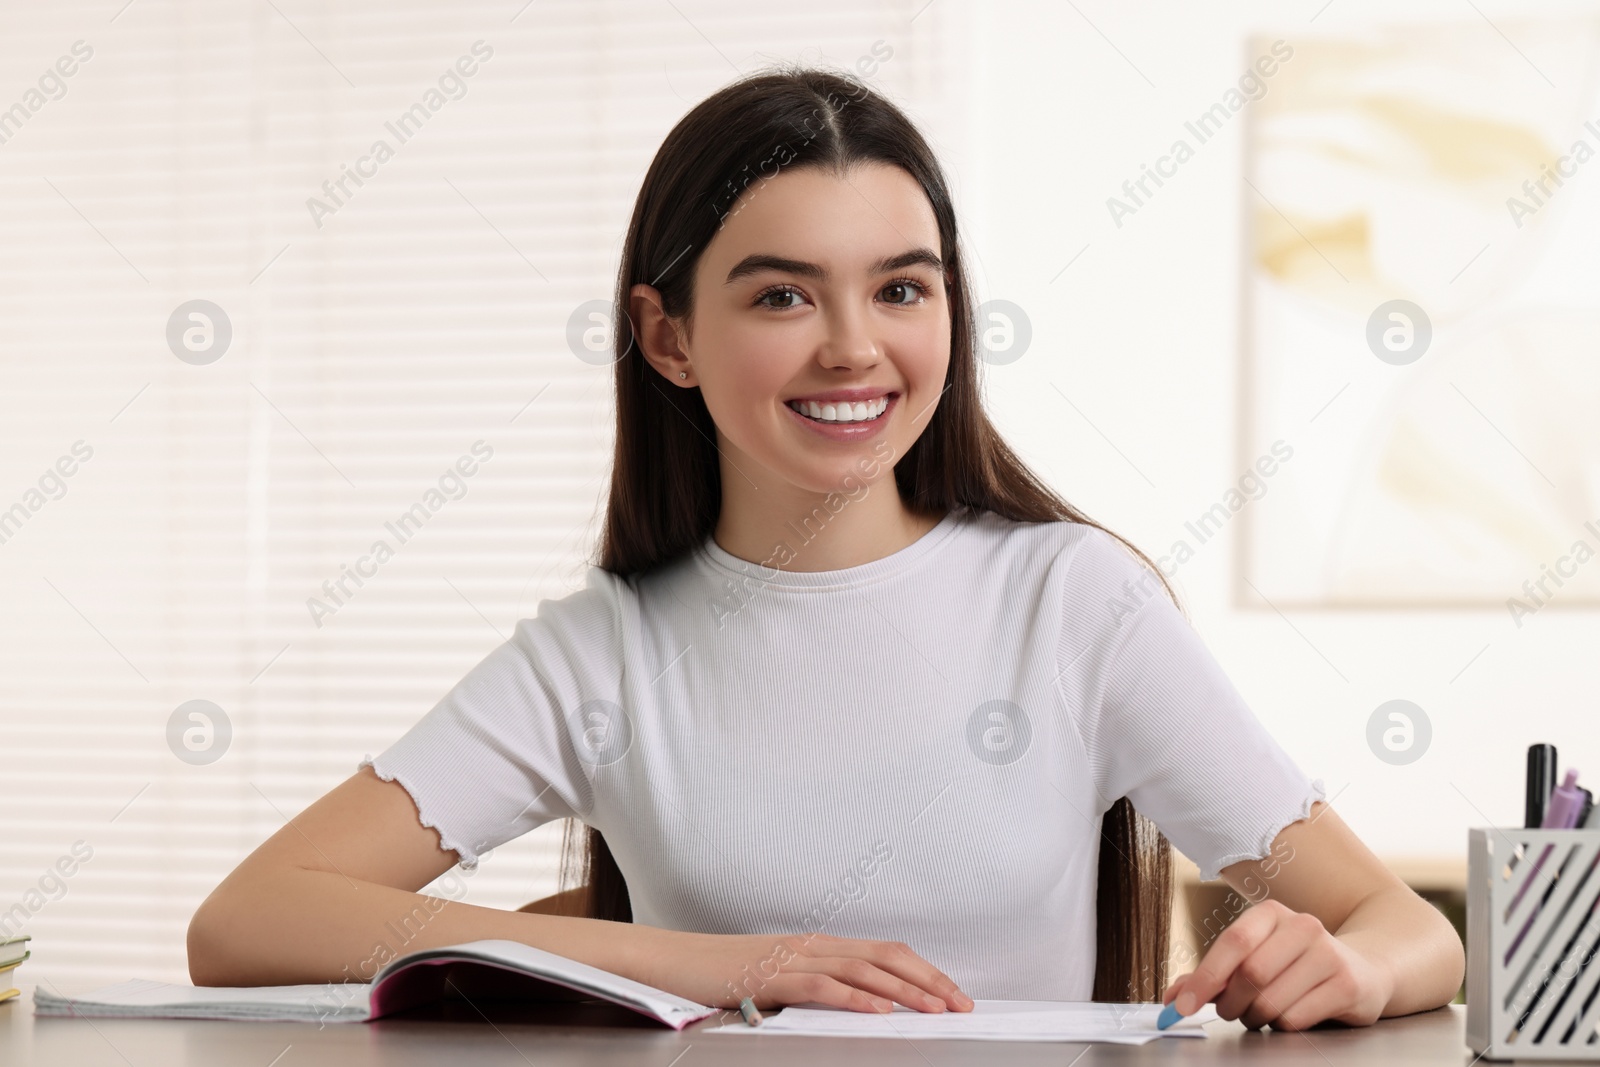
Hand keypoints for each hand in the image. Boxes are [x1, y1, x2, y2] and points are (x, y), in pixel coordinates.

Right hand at [632, 927, 974, 1014]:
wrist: (669, 960)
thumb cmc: (718, 975)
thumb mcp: (776, 981)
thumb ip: (813, 988)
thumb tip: (856, 1008)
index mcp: (816, 945)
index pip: (884, 951)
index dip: (923, 971)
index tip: (953, 994)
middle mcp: (810, 944)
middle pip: (885, 954)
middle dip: (929, 979)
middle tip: (961, 1004)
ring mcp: (790, 957)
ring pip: (862, 967)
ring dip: (904, 990)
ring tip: (935, 1009)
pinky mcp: (769, 976)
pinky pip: (821, 984)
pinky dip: (854, 996)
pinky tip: (879, 1011)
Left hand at [1164, 899, 1392, 1030]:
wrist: (1364, 969)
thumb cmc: (1296, 965)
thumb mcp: (1255, 959)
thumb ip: (1214, 976)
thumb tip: (1173, 995)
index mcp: (1272, 914)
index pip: (1232, 943)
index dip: (1204, 977)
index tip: (1180, 1006)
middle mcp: (1303, 926)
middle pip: (1250, 974)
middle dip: (1231, 1003)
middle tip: (1230, 1012)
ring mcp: (1329, 954)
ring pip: (1271, 1000)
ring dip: (1256, 1017)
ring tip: (1261, 1013)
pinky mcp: (1348, 985)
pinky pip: (1296, 1018)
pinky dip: (1282, 1026)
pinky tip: (1289, 1015)